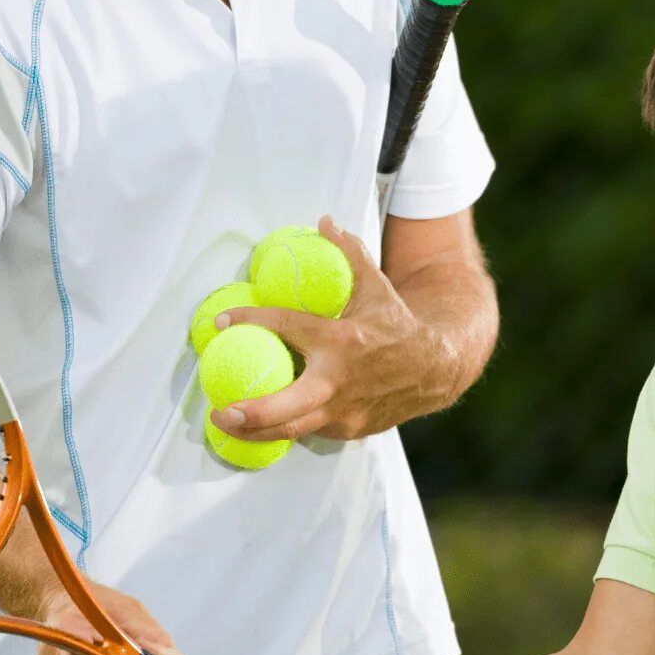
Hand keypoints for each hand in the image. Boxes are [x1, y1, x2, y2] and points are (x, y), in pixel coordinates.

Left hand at [210, 216, 446, 441]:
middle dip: (249, 414)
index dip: (251, 321)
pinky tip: (259, 425)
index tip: (222, 321)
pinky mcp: (348, 430)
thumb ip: (349, 254)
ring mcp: (344, 411)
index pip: (287, 327)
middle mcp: (339, 380)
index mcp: (341, 340)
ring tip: (225, 424)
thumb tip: (325, 223)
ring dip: (255, 431)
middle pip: (287, 408)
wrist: (436, 370)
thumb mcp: (376, 287)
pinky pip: (309, 430)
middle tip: (218, 411)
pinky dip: (284, 427)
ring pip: (293, 430)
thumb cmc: (398, 326)